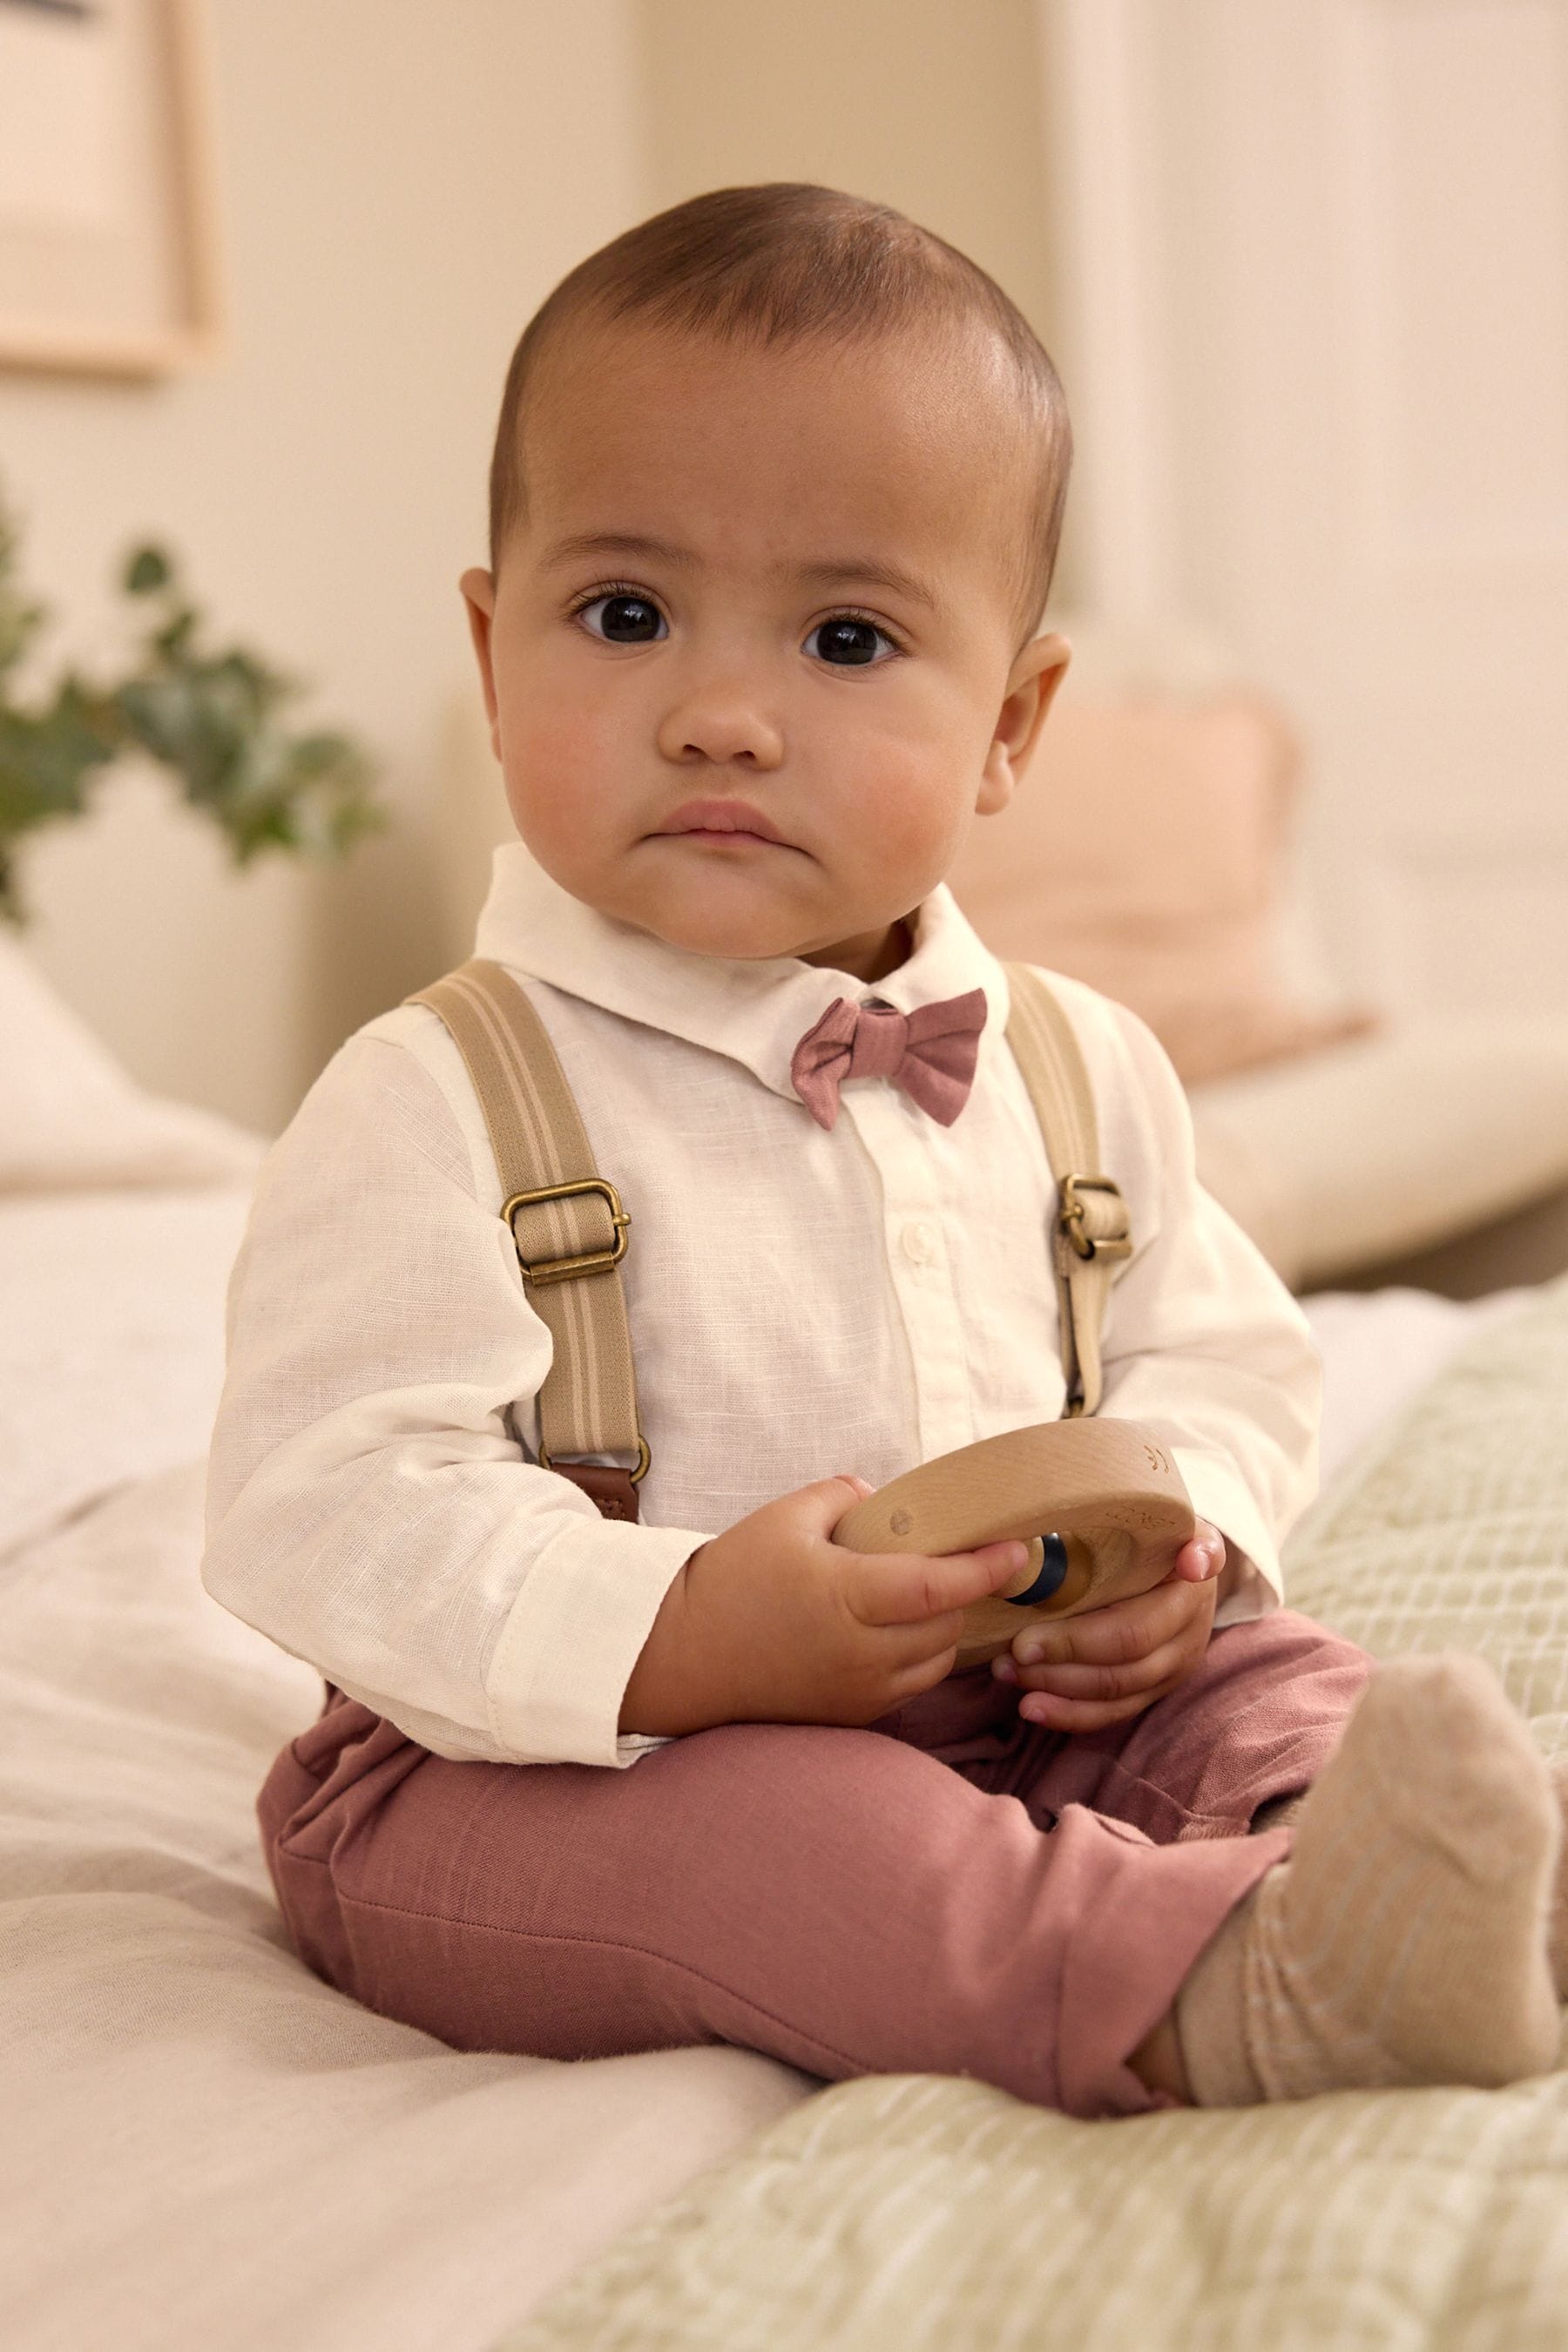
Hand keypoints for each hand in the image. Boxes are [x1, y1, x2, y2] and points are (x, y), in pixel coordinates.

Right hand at [620, 1473, 1033, 1736]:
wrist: (682, 1659)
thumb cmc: (730, 1583)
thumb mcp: (782, 1518)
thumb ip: (842, 1497)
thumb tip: (885, 1500)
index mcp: (848, 1597)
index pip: (941, 1585)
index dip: (987, 1567)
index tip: (1019, 1547)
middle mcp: (862, 1652)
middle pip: (948, 1623)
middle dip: (961, 1590)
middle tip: (951, 1558)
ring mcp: (859, 1690)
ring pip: (938, 1660)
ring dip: (943, 1626)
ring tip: (918, 1594)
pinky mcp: (851, 1715)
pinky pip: (910, 1685)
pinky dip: (919, 1657)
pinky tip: (894, 1630)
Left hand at [989, 1518, 1225, 1731]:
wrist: (1185, 1559)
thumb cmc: (1158, 1532)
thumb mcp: (1167, 1518)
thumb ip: (1175, 1530)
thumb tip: (1195, 1562)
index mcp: (1189, 1590)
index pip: (1134, 1627)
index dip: (1080, 1638)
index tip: (1024, 1642)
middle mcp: (1189, 1633)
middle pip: (1121, 1660)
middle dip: (1060, 1656)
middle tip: (1012, 1649)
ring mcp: (1174, 1666)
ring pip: (1115, 1690)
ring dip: (1057, 1686)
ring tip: (1008, 1672)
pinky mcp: (1154, 1690)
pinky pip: (1113, 1712)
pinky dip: (1070, 1713)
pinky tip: (1031, 1707)